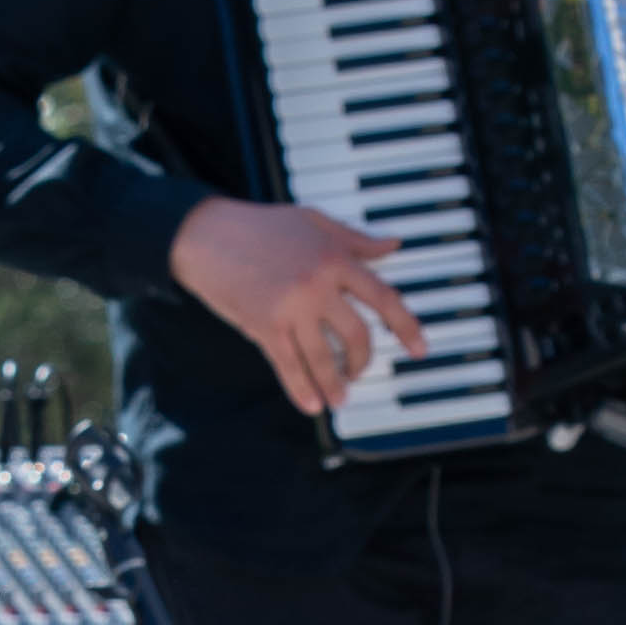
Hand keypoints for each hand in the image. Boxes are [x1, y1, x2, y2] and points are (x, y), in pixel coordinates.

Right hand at [171, 192, 430, 422]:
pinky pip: (289, 366)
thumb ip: (354, 238)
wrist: (207, 234)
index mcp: (335, 258)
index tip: (419, 348)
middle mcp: (318, 286)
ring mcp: (290, 309)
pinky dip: (302, 389)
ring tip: (340, 397)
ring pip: (324, 358)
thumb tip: (391, 245)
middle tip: (360, 370)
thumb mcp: (312, 220)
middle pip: (357, 335)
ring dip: (336, 383)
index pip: (383, 298)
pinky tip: (312, 404)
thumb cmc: (258, 225)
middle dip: (363, 360)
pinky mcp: (264, 327)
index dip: (406, 326)